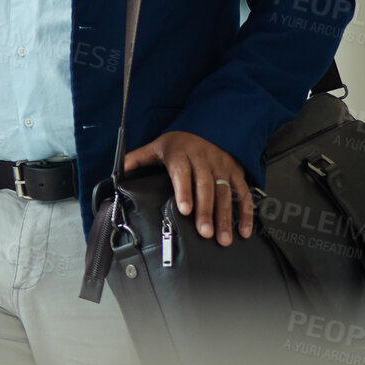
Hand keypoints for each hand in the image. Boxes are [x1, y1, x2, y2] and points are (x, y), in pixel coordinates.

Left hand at [123, 130, 253, 245]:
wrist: (211, 125)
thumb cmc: (181, 142)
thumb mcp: (158, 146)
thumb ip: (139, 158)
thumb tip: (119, 169)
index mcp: (182, 154)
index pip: (182, 173)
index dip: (184, 191)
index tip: (184, 209)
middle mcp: (204, 161)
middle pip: (205, 187)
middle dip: (206, 211)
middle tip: (204, 233)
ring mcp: (222, 168)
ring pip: (225, 193)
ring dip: (225, 217)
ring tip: (222, 238)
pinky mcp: (236, 173)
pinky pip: (243, 194)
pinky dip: (245, 213)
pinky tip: (243, 231)